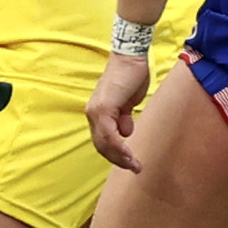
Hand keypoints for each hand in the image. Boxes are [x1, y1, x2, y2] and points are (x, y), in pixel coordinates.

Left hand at [86, 50, 152, 169]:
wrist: (131, 59)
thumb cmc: (131, 78)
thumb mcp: (128, 103)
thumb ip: (124, 118)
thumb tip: (126, 132)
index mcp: (97, 113)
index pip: (102, 140)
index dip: (115, 154)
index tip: (130, 163)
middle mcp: (92, 113)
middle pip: (101, 145)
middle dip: (118, 160)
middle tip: (134, 168)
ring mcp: (96, 111)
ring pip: (104, 142)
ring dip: (120, 157)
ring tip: (134, 165)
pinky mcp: (104, 108)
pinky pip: (109, 134)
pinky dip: (119, 147)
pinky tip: (128, 154)